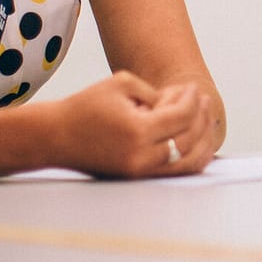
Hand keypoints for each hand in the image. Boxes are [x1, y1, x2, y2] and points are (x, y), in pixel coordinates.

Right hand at [55, 73, 223, 177]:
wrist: (55, 137)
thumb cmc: (86, 106)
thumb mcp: (121, 84)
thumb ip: (155, 92)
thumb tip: (180, 105)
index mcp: (137, 132)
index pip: (182, 116)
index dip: (192, 100)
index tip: (192, 88)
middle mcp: (142, 157)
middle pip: (189, 139)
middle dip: (201, 117)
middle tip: (203, 101)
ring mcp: (140, 172)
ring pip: (189, 162)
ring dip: (203, 140)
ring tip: (205, 120)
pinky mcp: (137, 178)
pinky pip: (176, 171)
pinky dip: (191, 157)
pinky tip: (196, 140)